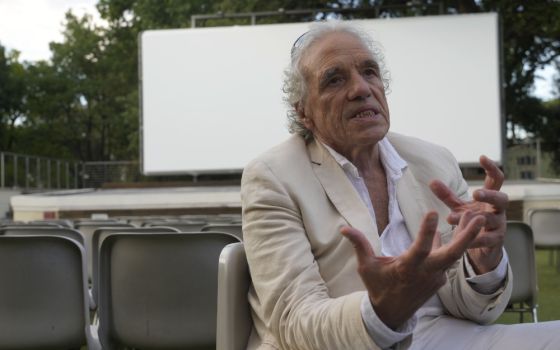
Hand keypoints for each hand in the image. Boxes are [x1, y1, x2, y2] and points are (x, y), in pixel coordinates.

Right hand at [341, 211, 484, 328]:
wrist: (392, 313)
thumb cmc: (378, 286)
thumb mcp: (366, 266)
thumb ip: (359, 244)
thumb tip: (343, 227)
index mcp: (407, 268)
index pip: (420, 248)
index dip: (426, 231)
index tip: (433, 211)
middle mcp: (426, 273)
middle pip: (452, 254)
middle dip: (467, 236)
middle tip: (479, 217)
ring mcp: (436, 277)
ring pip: (455, 255)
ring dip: (466, 236)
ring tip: (476, 215)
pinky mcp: (440, 278)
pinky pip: (449, 259)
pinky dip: (456, 244)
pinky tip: (462, 226)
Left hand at [430, 155, 507, 273]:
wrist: (483, 246)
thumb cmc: (473, 220)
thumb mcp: (459, 207)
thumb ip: (447, 195)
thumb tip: (431, 181)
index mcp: (490, 198)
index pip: (496, 180)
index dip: (491, 168)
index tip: (482, 157)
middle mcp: (498, 210)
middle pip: (502, 199)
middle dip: (490, 195)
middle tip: (476, 193)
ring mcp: (499, 225)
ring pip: (493, 219)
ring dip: (477, 217)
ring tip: (458, 218)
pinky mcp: (496, 240)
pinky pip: (488, 239)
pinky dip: (476, 239)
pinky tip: (465, 240)